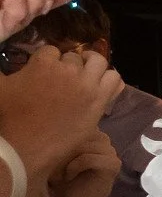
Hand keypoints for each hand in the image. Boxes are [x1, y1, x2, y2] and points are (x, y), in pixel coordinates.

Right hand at [0, 44, 120, 178]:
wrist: (27, 146)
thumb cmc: (10, 117)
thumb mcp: (3, 86)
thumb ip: (16, 72)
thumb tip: (23, 68)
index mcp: (44, 63)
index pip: (52, 50)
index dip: (48, 60)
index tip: (46, 70)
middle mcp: (69, 71)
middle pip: (75, 57)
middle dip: (68, 64)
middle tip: (63, 78)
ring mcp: (88, 86)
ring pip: (99, 63)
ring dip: (92, 65)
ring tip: (86, 73)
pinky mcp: (99, 102)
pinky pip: (115, 81)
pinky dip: (109, 79)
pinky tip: (100, 85)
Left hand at [47, 130, 118, 196]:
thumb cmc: (64, 176)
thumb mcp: (59, 153)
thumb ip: (62, 138)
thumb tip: (52, 126)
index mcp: (91, 132)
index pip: (75, 122)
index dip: (60, 136)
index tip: (49, 152)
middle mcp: (103, 138)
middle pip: (79, 132)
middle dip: (62, 148)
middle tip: (53, 164)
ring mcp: (110, 151)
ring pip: (83, 145)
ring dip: (67, 158)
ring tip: (60, 171)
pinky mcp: (112, 164)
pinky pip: (88, 158)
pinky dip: (74, 167)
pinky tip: (69, 176)